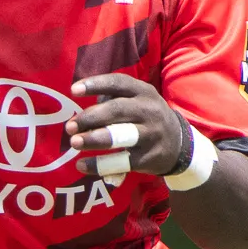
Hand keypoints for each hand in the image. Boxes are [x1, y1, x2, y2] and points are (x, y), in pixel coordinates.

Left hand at [65, 73, 185, 179]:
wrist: (178, 144)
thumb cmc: (144, 118)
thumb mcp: (136, 101)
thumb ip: (112, 101)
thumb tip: (82, 115)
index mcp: (143, 92)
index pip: (118, 83)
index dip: (95, 84)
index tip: (73, 90)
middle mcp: (149, 111)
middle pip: (116, 110)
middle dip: (90, 117)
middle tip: (69, 126)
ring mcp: (150, 135)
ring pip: (120, 135)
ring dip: (94, 139)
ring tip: (74, 142)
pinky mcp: (147, 158)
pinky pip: (121, 162)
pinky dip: (99, 164)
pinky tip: (81, 165)